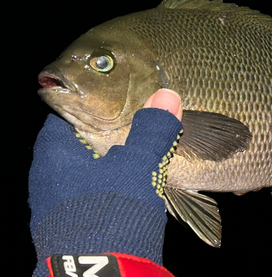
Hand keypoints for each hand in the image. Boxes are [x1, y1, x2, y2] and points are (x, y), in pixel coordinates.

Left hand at [29, 89, 182, 276]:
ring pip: (88, 172)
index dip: (93, 105)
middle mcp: (50, 180)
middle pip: (78, 144)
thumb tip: (167, 96)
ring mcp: (60, 207)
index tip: (119, 101)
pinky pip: (95, 196)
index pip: (66, 116)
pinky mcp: (76, 227)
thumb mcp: (138, 166)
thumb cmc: (111, 214)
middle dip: (108, 135)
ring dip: (113, 164)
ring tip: (141, 157)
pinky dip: (114, 187)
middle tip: (136, 126)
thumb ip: (152, 129)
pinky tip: (136, 189)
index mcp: (55, 156)